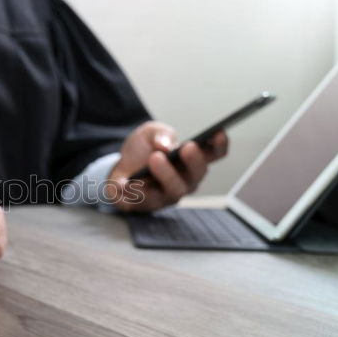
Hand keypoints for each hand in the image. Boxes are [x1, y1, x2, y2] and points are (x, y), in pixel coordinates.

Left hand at [107, 121, 228, 211]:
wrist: (118, 170)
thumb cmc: (141, 151)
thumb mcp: (150, 133)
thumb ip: (160, 133)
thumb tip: (166, 145)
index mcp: (191, 160)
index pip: (214, 154)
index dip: (219, 145)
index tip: (219, 132)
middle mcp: (186, 180)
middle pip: (198, 174)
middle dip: (195, 160)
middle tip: (187, 147)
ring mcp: (169, 194)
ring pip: (175, 190)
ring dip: (166, 174)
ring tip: (155, 158)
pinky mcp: (149, 204)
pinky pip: (144, 199)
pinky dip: (135, 189)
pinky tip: (125, 182)